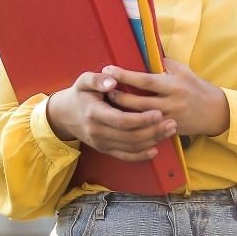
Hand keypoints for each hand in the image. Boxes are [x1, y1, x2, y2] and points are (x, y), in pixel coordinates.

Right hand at [45, 71, 176, 161]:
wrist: (64, 115)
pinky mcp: (105, 149)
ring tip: (169, 131)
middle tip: (172, 123)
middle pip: (129, 136)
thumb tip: (112, 80)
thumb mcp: (83, 81)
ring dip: (152, 141)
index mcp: (94, 113)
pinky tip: (155, 149)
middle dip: (153, 131)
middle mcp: (97, 132)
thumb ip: (97, 79)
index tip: (159, 113)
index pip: (121, 120)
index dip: (141, 119)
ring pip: (130, 147)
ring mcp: (101, 143)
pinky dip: (140, 155)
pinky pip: (124, 156)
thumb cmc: (79, 94)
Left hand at [104, 59, 229, 136]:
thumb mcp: (183, 70)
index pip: (144, 80)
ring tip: (107, 104)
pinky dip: (132, 124)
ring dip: (122, 111)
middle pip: (138, 102)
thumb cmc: (196, 87)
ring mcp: (169, 119)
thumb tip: (143, 54)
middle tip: (103, 89)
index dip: (125, 75)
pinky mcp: (168, 130)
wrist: (215, 112)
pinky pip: (147, 129)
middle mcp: (170, 103)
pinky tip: (121, 120)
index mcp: (173, 85)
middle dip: (118, 96)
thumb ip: (164, 64)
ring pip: (139, 118)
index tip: (109, 69)